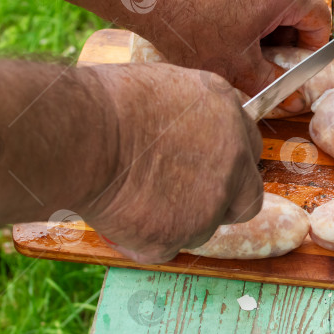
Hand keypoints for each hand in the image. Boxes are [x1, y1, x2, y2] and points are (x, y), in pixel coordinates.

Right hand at [80, 63, 263, 263]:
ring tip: (134, 197)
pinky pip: (164, 247)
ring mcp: (209, 203)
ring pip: (203, 227)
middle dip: (224, 204)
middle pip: (246, 198)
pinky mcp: (177, 235)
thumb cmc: (109, 101)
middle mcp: (232, 160)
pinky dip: (144, 239)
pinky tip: (119, 215)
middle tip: (186, 199)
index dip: (228, 162)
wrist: (83, 132)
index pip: (249, 148)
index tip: (207, 168)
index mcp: (229, 115)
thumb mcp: (169, 86)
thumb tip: (191, 128)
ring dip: (177, 220)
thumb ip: (196, 114)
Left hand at [133, 0, 330, 96]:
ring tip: (233, 45)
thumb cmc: (189, 23)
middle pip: (294, 8)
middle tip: (261, 62)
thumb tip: (293, 102)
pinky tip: (213, 24)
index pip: (320, 20)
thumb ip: (269, 83)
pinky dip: (241, 6)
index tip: (294, 67)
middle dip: (282, 39)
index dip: (313, 49)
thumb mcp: (233, 65)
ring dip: (261, 24)